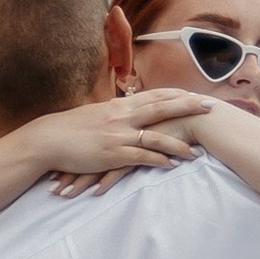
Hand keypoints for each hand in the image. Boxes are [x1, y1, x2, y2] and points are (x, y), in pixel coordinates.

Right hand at [30, 88, 213, 196]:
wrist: (48, 139)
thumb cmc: (70, 128)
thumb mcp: (95, 114)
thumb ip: (115, 113)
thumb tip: (127, 112)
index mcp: (119, 105)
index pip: (153, 95)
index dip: (176, 95)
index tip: (194, 93)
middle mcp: (122, 116)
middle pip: (162, 108)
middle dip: (188, 107)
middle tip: (211, 106)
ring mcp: (118, 135)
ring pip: (156, 136)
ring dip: (179, 144)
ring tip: (197, 151)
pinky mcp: (113, 154)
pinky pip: (141, 157)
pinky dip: (158, 160)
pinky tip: (171, 165)